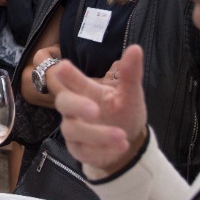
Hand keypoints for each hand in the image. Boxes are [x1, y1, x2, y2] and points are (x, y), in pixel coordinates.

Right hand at [48, 45, 147, 175]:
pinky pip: (83, 151)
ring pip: (74, 130)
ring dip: (97, 134)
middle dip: (77, 105)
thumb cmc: (123, 112)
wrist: (128, 142)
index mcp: (86, 91)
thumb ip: (130, 74)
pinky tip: (121, 148)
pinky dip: (102, 150)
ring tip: (122, 136)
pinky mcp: (78, 150)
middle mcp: (75, 109)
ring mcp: (74, 130)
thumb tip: (136, 48)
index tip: (63, 66)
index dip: (67, 75)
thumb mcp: (131, 94)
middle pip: (64, 103)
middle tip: (94, 110)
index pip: (71, 80)